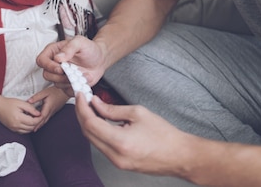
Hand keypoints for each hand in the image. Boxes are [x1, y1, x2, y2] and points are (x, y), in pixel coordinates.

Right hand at [0, 97, 42, 133]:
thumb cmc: (8, 103)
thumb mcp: (20, 103)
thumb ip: (30, 108)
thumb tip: (38, 114)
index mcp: (18, 118)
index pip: (33, 122)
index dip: (39, 119)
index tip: (42, 115)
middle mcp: (16, 125)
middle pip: (31, 127)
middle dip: (37, 123)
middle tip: (39, 117)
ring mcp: (14, 128)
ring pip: (28, 131)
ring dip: (33, 126)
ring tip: (35, 119)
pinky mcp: (12, 129)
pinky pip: (23, 132)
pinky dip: (27, 129)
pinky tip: (28, 123)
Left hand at [28, 86, 68, 131]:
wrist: (65, 92)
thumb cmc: (56, 91)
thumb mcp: (45, 92)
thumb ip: (37, 97)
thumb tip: (29, 101)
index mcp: (48, 107)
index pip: (42, 116)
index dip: (36, 120)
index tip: (31, 123)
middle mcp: (51, 111)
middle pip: (43, 121)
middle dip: (37, 125)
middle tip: (31, 129)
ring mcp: (52, 112)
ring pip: (45, 120)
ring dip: (40, 125)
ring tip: (34, 129)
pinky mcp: (53, 111)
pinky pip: (47, 118)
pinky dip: (43, 122)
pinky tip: (40, 122)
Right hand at [36, 36, 106, 95]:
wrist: (100, 59)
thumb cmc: (89, 49)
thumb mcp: (80, 42)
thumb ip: (69, 47)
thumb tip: (58, 58)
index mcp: (53, 52)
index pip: (41, 60)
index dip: (48, 66)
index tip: (60, 68)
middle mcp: (54, 64)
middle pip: (47, 74)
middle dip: (59, 76)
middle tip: (71, 73)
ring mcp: (60, 76)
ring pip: (56, 84)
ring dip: (69, 81)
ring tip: (81, 75)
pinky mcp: (67, 85)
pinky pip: (66, 91)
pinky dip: (76, 87)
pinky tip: (83, 80)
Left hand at [75, 93, 194, 176]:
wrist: (180, 155)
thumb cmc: (164, 134)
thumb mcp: (138, 113)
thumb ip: (112, 109)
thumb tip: (95, 103)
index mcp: (120, 142)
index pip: (90, 123)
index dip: (82, 107)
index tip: (80, 95)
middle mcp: (115, 155)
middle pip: (87, 133)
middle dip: (81, 114)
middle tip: (82, 99)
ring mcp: (117, 163)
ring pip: (92, 141)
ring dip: (88, 124)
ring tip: (89, 107)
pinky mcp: (120, 164)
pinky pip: (101, 147)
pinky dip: (97, 132)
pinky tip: (99, 120)